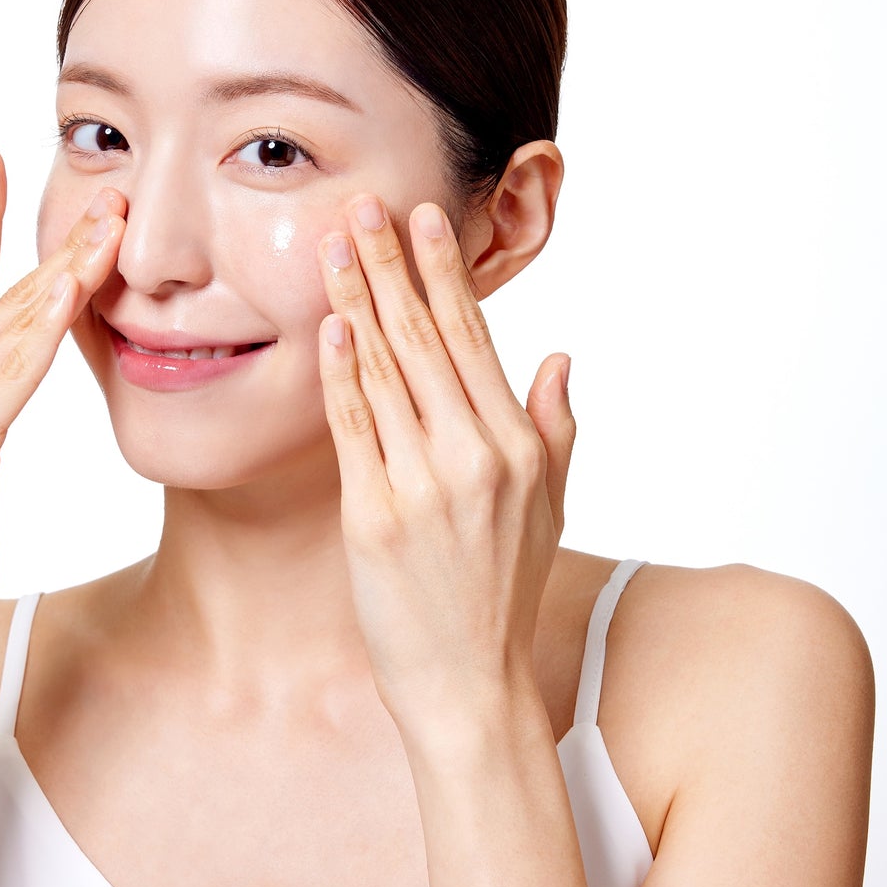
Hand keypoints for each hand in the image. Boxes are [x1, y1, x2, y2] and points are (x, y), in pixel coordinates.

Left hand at [315, 194, 574, 741]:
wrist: (468, 682)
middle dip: (389, 264)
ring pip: (385, 373)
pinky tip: (327, 328)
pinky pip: (352, 431)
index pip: (474, 339)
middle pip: (424, 339)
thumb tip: (559, 355)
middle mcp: (474, 457)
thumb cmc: (504, 592)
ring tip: (332, 245)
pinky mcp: (373, 518)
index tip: (425, 218)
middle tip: (362, 204)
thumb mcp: (550, 507)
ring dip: (356, 301)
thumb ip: (556, 427)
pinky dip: (339, 375)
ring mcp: (422, 486)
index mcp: (517, 446)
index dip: (446, 273)